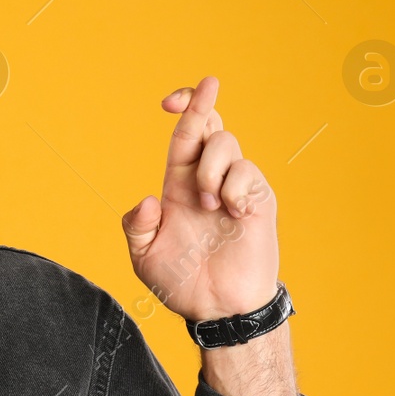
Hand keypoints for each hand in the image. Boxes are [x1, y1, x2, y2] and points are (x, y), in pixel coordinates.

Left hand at [121, 76, 277, 321]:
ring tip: (207, 205)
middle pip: (209, 126)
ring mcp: (235, 187)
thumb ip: (137, 226)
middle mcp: (208, 179)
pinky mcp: (258, 200)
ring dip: (209, 169)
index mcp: (180, 184)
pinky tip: (231, 212)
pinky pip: (246, 172)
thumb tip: (148, 200)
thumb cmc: (181, 281)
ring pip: (226, 144)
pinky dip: (233, 187)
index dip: (183, 110)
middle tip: (204, 88)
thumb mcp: (144, 255)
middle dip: (202, 103)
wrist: (217, 307)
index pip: (184, 136)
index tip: (169, 100)